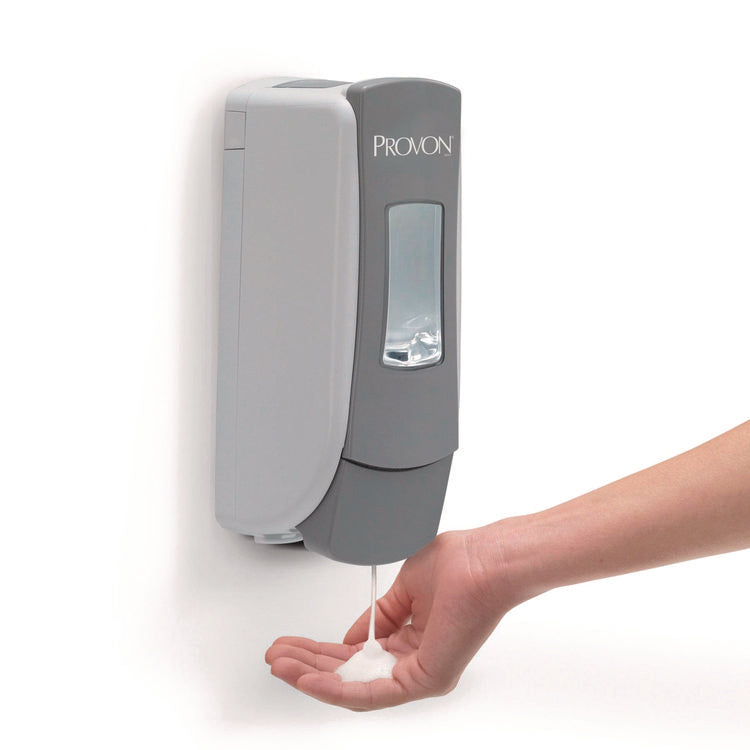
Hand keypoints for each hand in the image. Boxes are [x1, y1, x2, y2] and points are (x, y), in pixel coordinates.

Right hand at [265, 529, 516, 709]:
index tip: (292, 643)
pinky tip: (308, 678)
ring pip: (354, 687)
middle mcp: (415, 662)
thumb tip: (350, 636)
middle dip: (307, 665)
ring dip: (312, 677)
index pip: (357, 655)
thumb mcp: (403, 590)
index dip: (320, 651)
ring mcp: (420, 675)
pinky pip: (370, 693)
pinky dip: (335, 687)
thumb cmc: (458, 565)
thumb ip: (378, 616)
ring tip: (280, 666)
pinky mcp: (424, 680)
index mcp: (412, 641)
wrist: (484, 561)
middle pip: (349, 673)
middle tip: (276, 657)